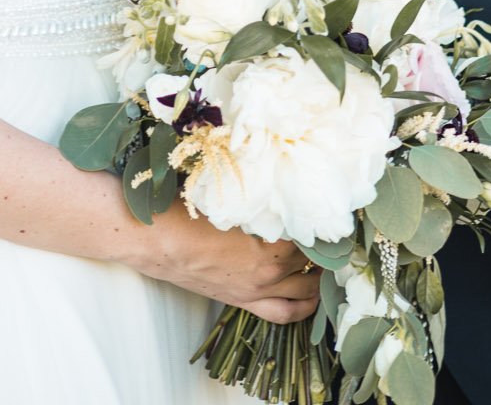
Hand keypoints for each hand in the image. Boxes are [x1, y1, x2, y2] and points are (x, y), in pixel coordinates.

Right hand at [128, 199, 320, 322]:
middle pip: (314, 260)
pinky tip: (312, 295)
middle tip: (336, 229)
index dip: (326, 217)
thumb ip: (263, 191)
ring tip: (329, 260)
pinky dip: (304, 306)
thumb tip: (286, 177)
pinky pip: (285, 313)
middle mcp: (268, 269)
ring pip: (306, 290)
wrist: (155, 238)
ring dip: (321, 276)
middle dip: (327, 246)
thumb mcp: (232, 193)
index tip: (335, 205)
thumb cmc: (188, 209)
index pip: (313, 230)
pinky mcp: (243, 301)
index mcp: (268, 239)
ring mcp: (256, 289)